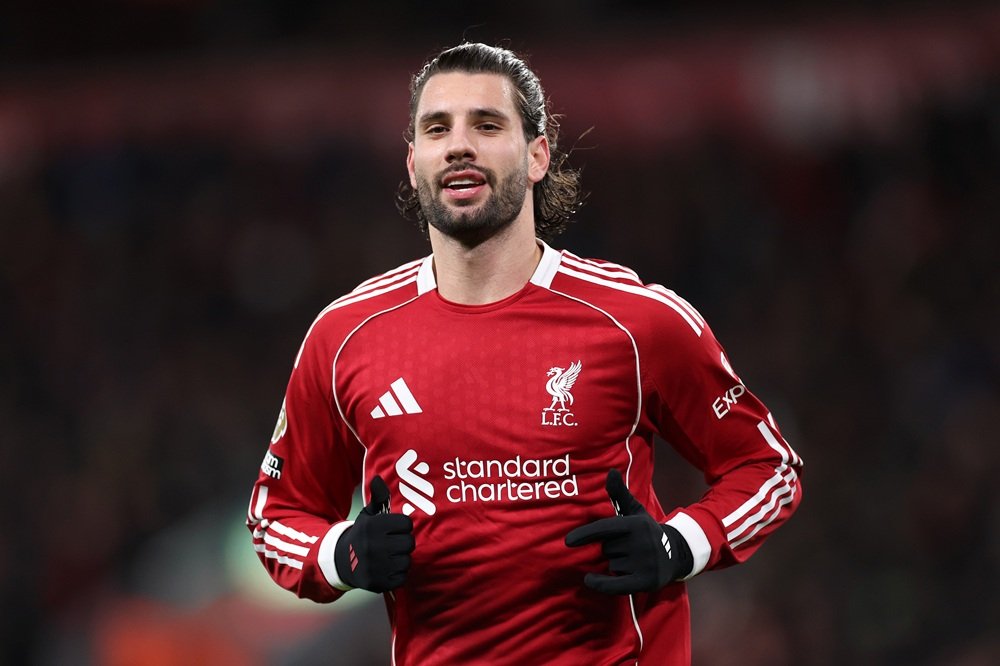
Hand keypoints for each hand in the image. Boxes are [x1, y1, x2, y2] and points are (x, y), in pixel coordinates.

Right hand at [334, 475, 414, 591]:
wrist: (341, 562)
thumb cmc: (362, 536)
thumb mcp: (368, 515)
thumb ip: (378, 498)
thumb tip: (378, 478)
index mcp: (373, 527)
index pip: (406, 524)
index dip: (402, 526)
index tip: (394, 530)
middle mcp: (373, 546)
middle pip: (409, 543)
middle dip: (403, 543)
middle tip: (393, 544)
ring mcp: (375, 566)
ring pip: (406, 560)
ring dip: (400, 559)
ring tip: (389, 556)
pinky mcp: (377, 582)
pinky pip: (402, 577)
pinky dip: (397, 574)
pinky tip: (387, 568)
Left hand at [565, 469, 691, 594]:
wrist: (676, 554)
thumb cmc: (646, 531)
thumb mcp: (634, 511)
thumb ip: (619, 494)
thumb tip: (610, 472)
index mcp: (635, 525)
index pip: (605, 529)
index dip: (586, 535)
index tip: (568, 541)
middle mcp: (641, 543)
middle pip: (606, 549)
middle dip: (612, 549)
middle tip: (628, 547)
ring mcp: (645, 563)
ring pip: (611, 566)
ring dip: (616, 565)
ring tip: (634, 560)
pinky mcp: (646, 581)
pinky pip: (616, 585)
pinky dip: (601, 584)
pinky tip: (589, 580)